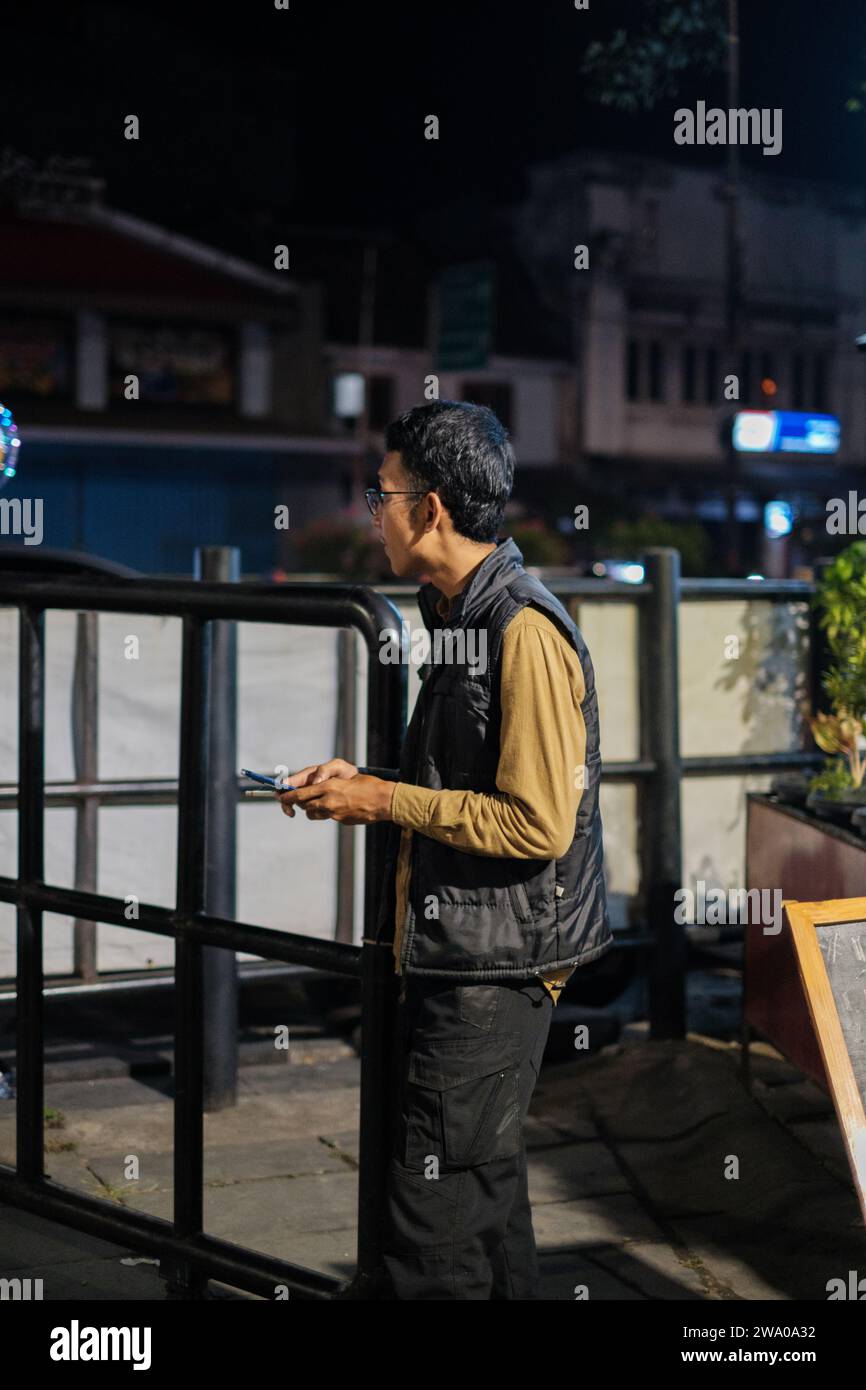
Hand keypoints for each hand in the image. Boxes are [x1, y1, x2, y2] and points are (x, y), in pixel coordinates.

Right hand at [278, 758, 357, 816]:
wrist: (356, 783)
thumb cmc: (345, 772)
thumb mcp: (337, 766)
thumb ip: (325, 770)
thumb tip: (314, 782)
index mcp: (307, 774)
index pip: (288, 780)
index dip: (282, 788)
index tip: (282, 797)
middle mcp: (306, 784)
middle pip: (287, 794)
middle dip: (286, 803)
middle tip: (291, 813)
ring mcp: (310, 794)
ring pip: (296, 803)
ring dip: (298, 808)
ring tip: (309, 811)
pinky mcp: (316, 803)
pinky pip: (308, 810)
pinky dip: (311, 813)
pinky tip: (319, 814)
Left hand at [278, 774, 393, 824]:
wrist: (384, 801)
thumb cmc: (367, 785)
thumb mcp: (345, 777)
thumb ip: (327, 783)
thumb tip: (313, 786)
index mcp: (328, 787)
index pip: (300, 794)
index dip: (288, 797)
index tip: (281, 797)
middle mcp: (328, 801)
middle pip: (304, 805)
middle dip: (299, 803)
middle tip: (298, 801)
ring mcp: (334, 813)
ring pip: (313, 813)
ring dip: (312, 809)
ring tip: (320, 802)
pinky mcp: (341, 820)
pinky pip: (328, 817)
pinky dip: (327, 812)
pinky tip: (339, 806)